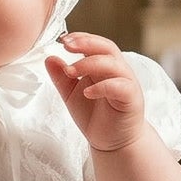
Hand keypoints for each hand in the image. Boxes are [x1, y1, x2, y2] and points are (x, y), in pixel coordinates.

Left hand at [48, 32, 146, 153]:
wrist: (112, 142)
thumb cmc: (94, 115)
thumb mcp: (71, 94)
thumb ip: (61, 77)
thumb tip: (49, 57)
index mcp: (104, 66)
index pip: (96, 43)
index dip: (81, 38)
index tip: (62, 40)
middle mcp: (118, 71)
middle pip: (107, 47)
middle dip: (86, 43)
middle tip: (66, 46)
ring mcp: (127, 83)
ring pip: (113, 64)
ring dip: (90, 64)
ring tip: (70, 72)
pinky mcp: (131, 99)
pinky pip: (120, 86)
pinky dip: (103, 86)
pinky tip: (87, 92)